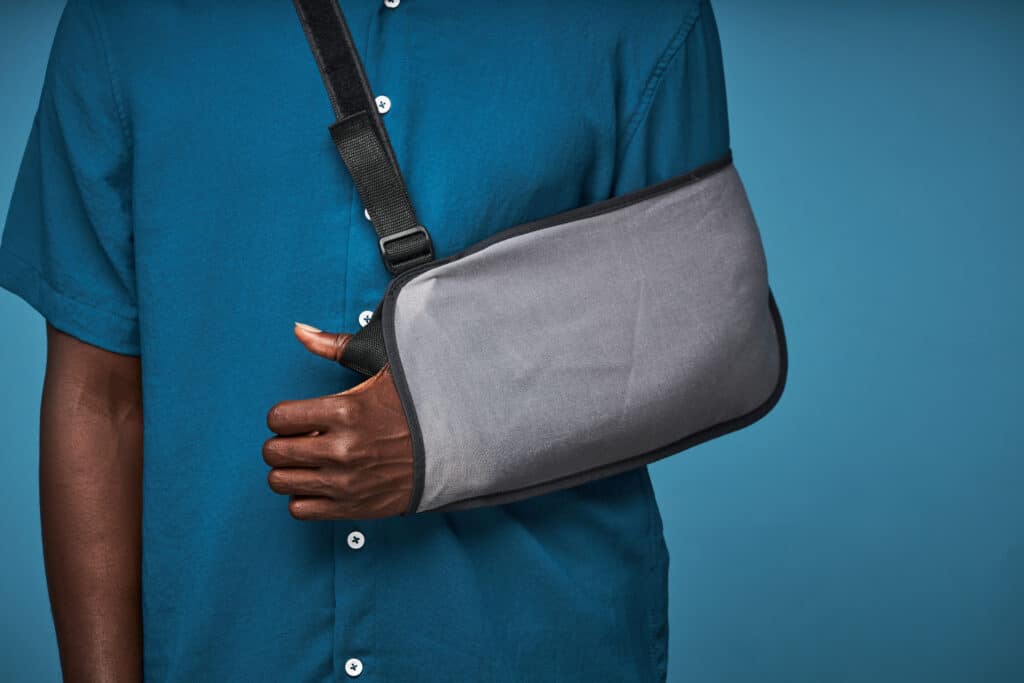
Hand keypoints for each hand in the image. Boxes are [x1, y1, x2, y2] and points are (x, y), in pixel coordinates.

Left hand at [263, 323, 413, 519]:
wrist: (458, 448)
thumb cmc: (421, 405)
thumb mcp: (383, 365)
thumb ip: (335, 347)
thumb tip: (299, 329)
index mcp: (346, 411)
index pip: (278, 418)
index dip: (284, 415)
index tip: (298, 416)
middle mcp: (342, 450)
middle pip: (273, 452)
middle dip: (282, 441)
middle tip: (302, 437)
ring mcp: (347, 482)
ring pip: (280, 482)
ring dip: (289, 470)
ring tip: (310, 459)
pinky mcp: (354, 508)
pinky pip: (300, 510)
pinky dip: (303, 496)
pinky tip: (321, 480)